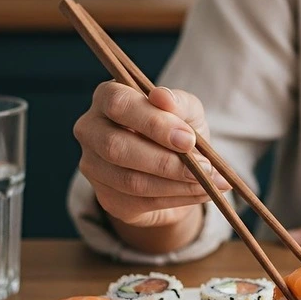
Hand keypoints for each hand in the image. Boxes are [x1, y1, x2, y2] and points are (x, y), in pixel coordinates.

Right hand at [73, 82, 229, 229]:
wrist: (175, 167)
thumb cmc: (177, 128)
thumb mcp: (186, 111)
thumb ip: (178, 102)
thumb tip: (163, 97)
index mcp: (107, 97)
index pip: (119, 104)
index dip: (154, 123)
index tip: (188, 139)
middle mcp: (91, 130)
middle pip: (116, 147)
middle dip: (166, 160)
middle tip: (204, 167)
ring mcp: (93, 167)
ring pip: (130, 180)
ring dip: (177, 184)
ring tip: (210, 182)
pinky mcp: (107, 198)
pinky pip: (141, 202)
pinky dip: (178, 199)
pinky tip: (201, 192)